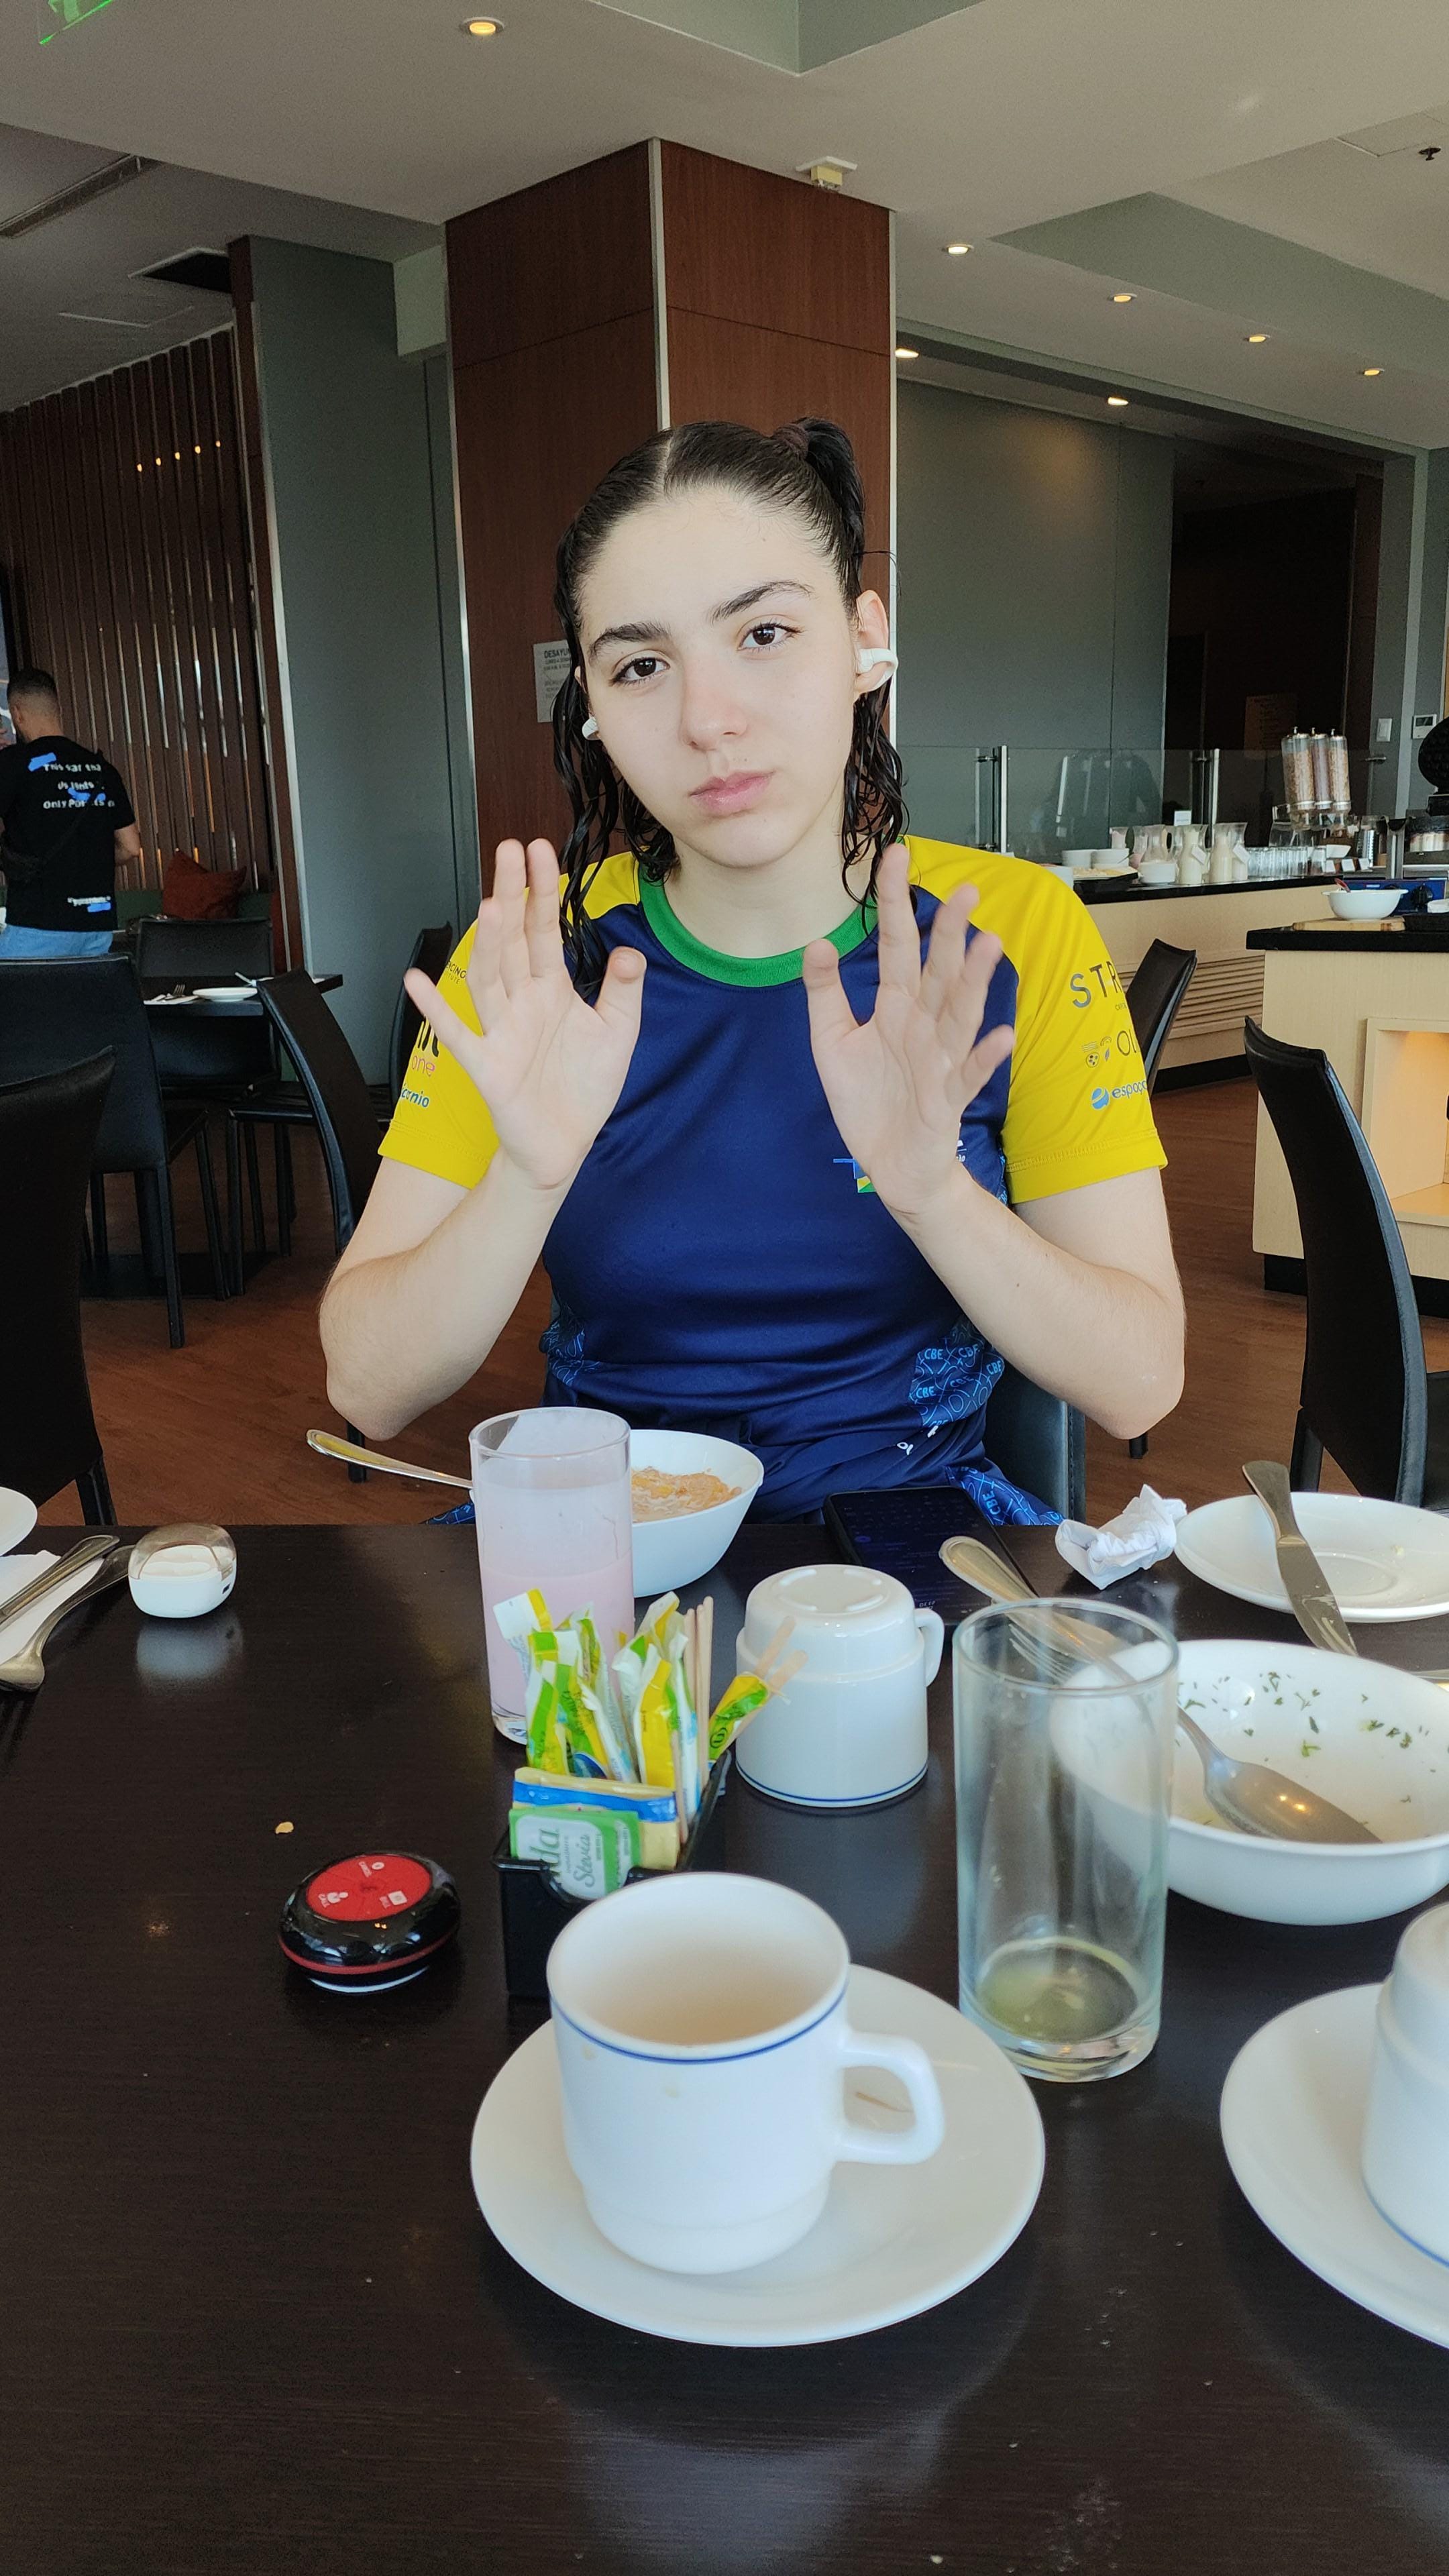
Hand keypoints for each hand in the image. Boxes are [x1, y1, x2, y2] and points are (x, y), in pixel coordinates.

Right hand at [403, 838, 644, 1193]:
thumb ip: (623, 992)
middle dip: (512, 897)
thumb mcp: (618, 1033)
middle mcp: (523, 1002)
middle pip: (513, 941)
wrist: (565, 1144)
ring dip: (488, 942)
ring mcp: (501, 1031)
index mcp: (553, 989)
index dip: (541, 892)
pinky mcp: (488, 1066)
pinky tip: (415, 983)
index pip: (545, 931)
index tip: (538, 851)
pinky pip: (459, 1035)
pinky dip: (436, 1011)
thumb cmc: (584, 1086)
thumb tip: (629, 952)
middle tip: (508, 851)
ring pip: (490, 978)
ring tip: (490, 905)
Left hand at [802, 844, 1012, 1224]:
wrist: (890, 1163)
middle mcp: (922, 1024)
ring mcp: (939, 1060)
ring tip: (989, 945)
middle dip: (950, 933)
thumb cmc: (867, 1099)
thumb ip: (825, 994)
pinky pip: (969, 1075)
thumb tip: (816, 943)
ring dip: (975, 982)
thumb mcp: (832, 1042)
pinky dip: (985, 1058)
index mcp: (894, 1006)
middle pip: (938, 971)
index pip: (897, 944)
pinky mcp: (947, 1099)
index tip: (895, 857)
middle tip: (967, 890)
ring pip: (960, 1013)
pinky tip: (1001, 1036)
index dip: (894, 902)